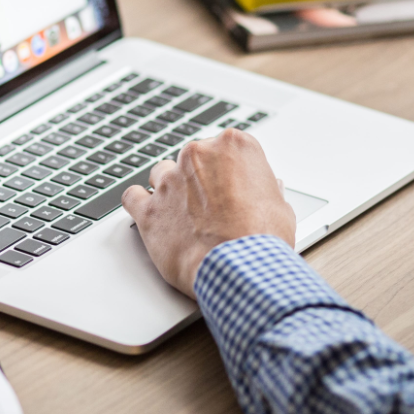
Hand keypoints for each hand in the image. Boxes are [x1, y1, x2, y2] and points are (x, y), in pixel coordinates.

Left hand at [121, 129, 295, 296]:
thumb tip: (267, 188)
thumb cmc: (262, 239)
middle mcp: (198, 155)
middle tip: (213, 207)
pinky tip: (151, 214)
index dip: (229, 171)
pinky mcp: (149, 209)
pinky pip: (133, 197)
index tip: (233, 187)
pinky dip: (140, 204)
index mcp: (234, 146)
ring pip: (161, 173)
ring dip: (171, 189)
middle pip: (193, 158)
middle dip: (200, 179)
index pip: (226, 148)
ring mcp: (170, 180)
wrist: (239, 268)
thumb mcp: (280, 207)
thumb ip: (266, 189)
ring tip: (184, 215)